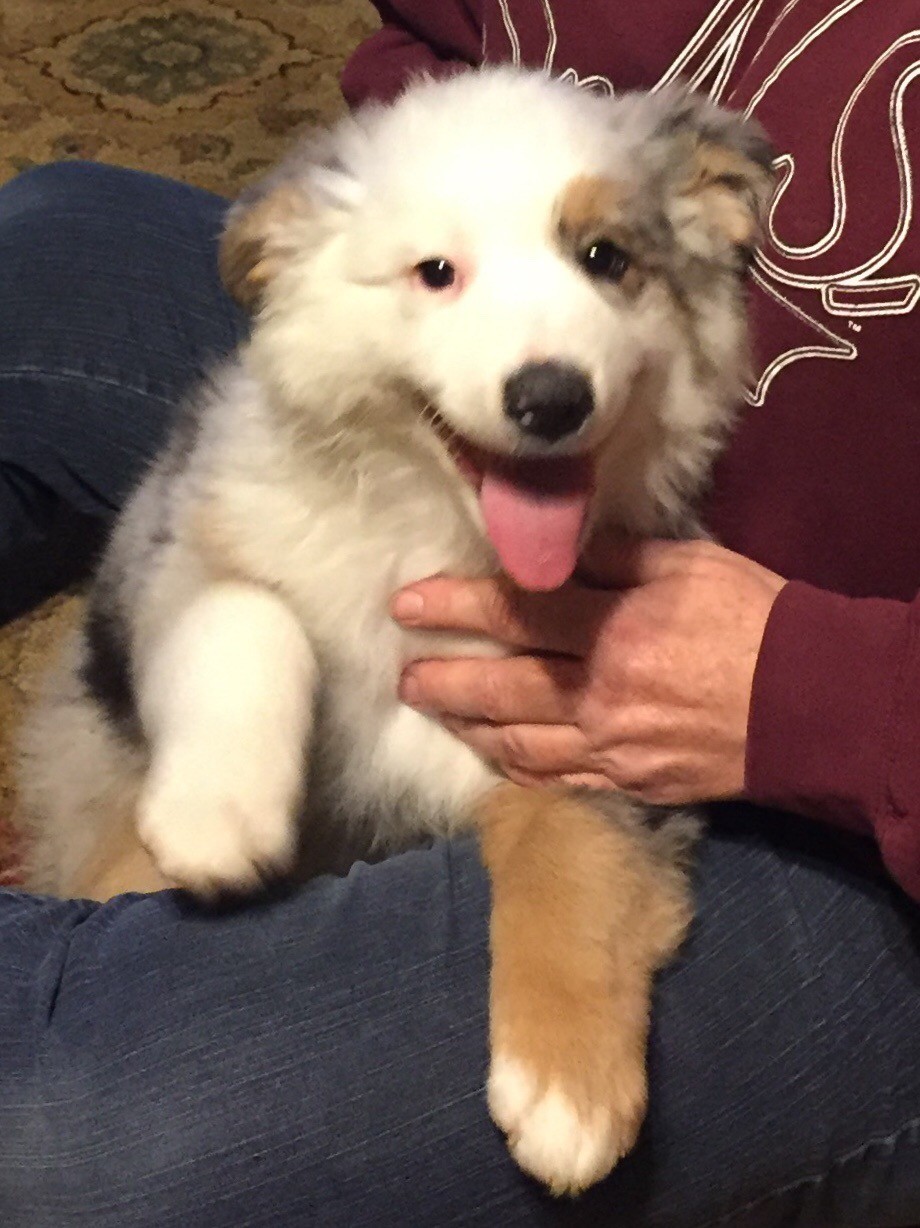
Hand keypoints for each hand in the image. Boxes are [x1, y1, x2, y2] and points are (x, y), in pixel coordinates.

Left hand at [390, 538, 786, 803]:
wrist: (810, 704)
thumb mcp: (691, 564)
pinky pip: (556, 780)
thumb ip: (618, 558)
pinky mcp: (627, 782)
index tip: (409, 605)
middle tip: (405, 674)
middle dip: (444, 680)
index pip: (516, 615)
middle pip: (502, 687)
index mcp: (616, 630)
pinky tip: (493, 754)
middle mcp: (600, 693)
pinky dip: (516, 768)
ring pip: (518, 742)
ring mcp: (610, 747)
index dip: (456, 608)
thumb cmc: (753, 622)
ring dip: (469, 725)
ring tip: (436, 710)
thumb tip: (561, 550)